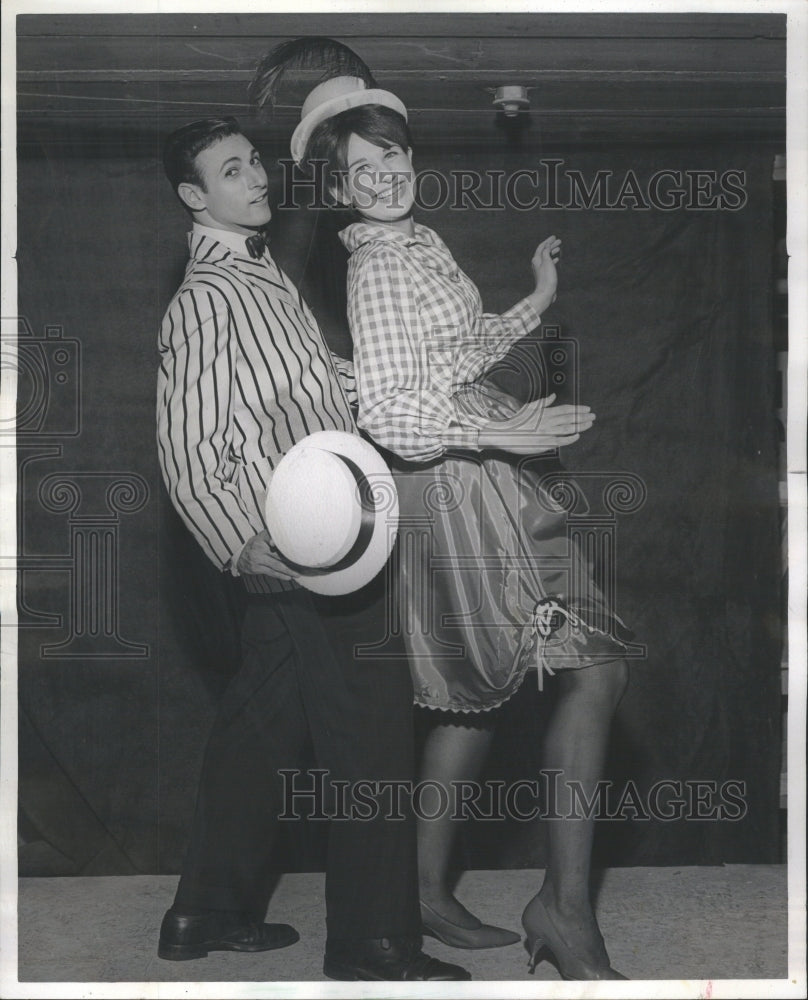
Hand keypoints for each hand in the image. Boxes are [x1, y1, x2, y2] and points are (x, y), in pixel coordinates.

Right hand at [236, 530, 297, 579]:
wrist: (240, 557)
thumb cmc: (256, 544)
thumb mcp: (261, 536)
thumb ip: (272, 535)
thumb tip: (281, 538)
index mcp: (261, 538)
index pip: (274, 540)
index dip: (281, 543)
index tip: (292, 547)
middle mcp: (259, 548)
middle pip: (279, 555)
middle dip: (292, 560)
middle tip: (303, 564)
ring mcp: (257, 559)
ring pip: (276, 566)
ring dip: (288, 571)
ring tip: (297, 574)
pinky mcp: (256, 568)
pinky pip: (271, 572)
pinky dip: (281, 575)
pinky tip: (288, 577)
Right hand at [477, 393, 593, 454]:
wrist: (506, 434)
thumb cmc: (517, 421)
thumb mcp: (529, 407)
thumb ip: (543, 402)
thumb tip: (554, 396)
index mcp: (545, 412)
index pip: (565, 409)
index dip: (578, 409)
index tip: (587, 409)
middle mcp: (548, 421)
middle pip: (569, 418)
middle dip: (583, 417)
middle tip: (593, 416)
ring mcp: (547, 432)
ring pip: (567, 428)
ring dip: (580, 426)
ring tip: (589, 424)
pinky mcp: (544, 443)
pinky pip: (560, 440)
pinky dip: (570, 438)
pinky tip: (577, 436)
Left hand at [528, 235, 561, 313]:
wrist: (546, 292)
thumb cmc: (547, 277)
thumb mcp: (547, 262)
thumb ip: (546, 252)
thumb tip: (547, 246)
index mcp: (536, 259)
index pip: (542, 246)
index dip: (548, 241)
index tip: (554, 237)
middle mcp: (537, 263)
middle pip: (544, 251)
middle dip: (551, 245)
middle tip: (559, 241)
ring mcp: (540, 269)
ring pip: (546, 257)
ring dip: (552, 251)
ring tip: (558, 248)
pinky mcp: (544, 274)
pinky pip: (548, 263)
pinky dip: (552, 259)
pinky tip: (557, 259)